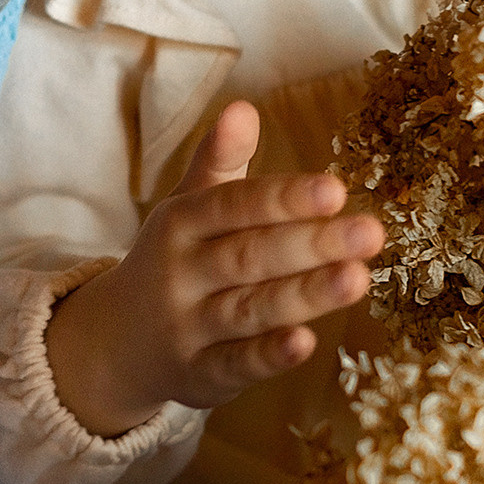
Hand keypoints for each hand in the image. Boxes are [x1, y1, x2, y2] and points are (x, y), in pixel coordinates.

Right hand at [44, 100, 382, 438]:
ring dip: (303, 296)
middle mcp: (180, 274)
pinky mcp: (200, 376)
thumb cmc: (175, 261)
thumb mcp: (187, 207)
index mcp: (180, 224)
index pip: (234, 207)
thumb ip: (220, 162)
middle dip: (310, 245)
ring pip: (249, 309)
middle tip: (369, 232)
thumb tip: (243, 107)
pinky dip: (268, 356)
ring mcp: (188, 328)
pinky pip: (236, 365)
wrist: (114, 343)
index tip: (335, 190)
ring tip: (357, 279)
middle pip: (249, 257)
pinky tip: (306, 343)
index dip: (283, 199)